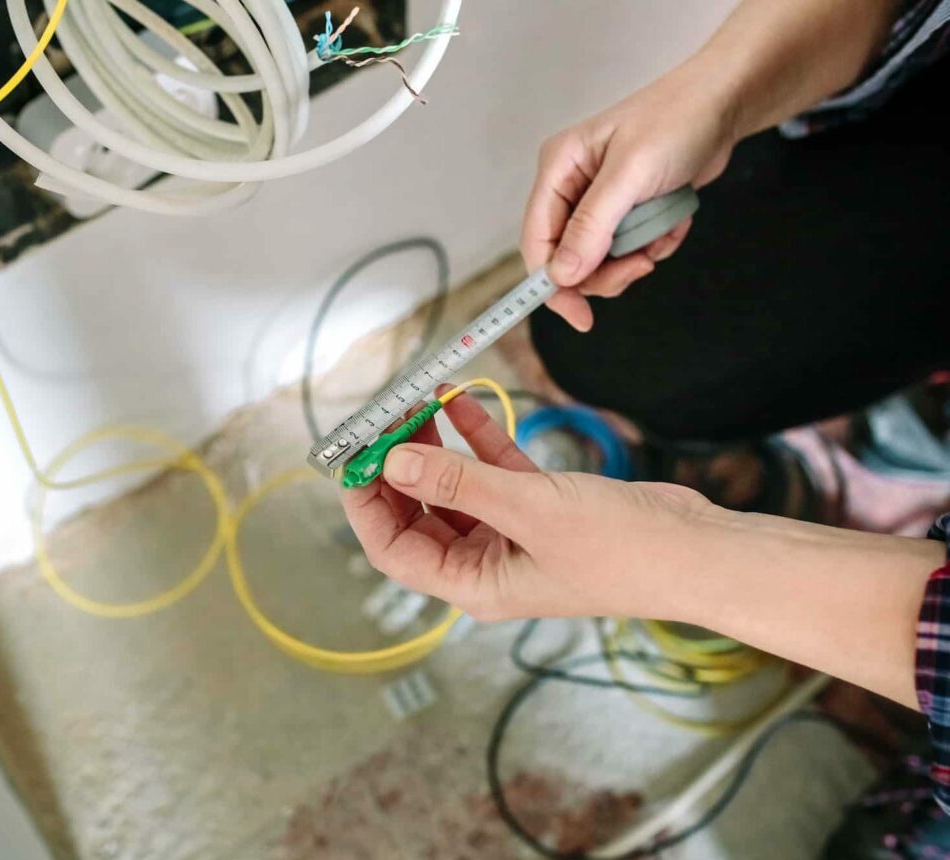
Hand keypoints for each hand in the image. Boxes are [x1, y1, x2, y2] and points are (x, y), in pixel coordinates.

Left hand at [340, 388, 715, 621]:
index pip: (395, 549)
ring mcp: (513, 533)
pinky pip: (493, 469)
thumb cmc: (619, 550)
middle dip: (398, 467)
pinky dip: (476, 437)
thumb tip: (392, 463)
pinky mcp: (540, 506)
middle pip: (419, 513)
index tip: (352, 458)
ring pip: (455, 486)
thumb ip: (458, 483)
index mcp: (475, 584)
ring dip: (434, 447)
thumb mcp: (528, 509)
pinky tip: (460, 401)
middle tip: (383, 420)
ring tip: (417, 402)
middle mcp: (486, 562)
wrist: (695, 549)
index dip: (366, 504)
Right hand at [522, 61, 737, 330]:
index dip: (553, 284)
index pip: (537, 241)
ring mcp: (599, 201)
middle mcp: (572, 187)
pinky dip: (653, 245)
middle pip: (568, 259)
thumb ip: (592, 226)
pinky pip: (628, 250)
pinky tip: (672, 221)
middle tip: (640, 265)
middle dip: (605, 271)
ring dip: (635, 257)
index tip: (580, 316)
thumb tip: (562, 275)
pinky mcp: (625, 210)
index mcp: (558, 169)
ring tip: (661, 233)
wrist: (724, 102)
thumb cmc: (677, 120)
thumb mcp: (630, 174)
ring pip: (600, 261)